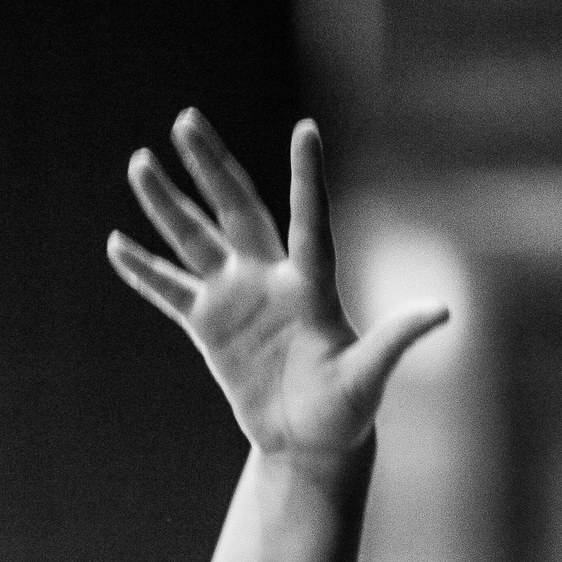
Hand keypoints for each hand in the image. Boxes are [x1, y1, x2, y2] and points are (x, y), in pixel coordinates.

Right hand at [109, 111, 447, 470]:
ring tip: (138, 163)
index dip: (306, 177)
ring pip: (193, 240)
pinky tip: (116, 244)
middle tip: (185, 120)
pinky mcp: (209, 326)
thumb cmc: (348, 410)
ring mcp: (235, 299)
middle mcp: (270, 279)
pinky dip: (144, 271)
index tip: (306, 129)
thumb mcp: (370, 377)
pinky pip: (170, 291)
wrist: (310, 441)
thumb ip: (396, 339)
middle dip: (210, 165)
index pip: (308, 219)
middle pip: (236, 208)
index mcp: (311, 285)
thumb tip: (444, 311)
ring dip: (166, 204)